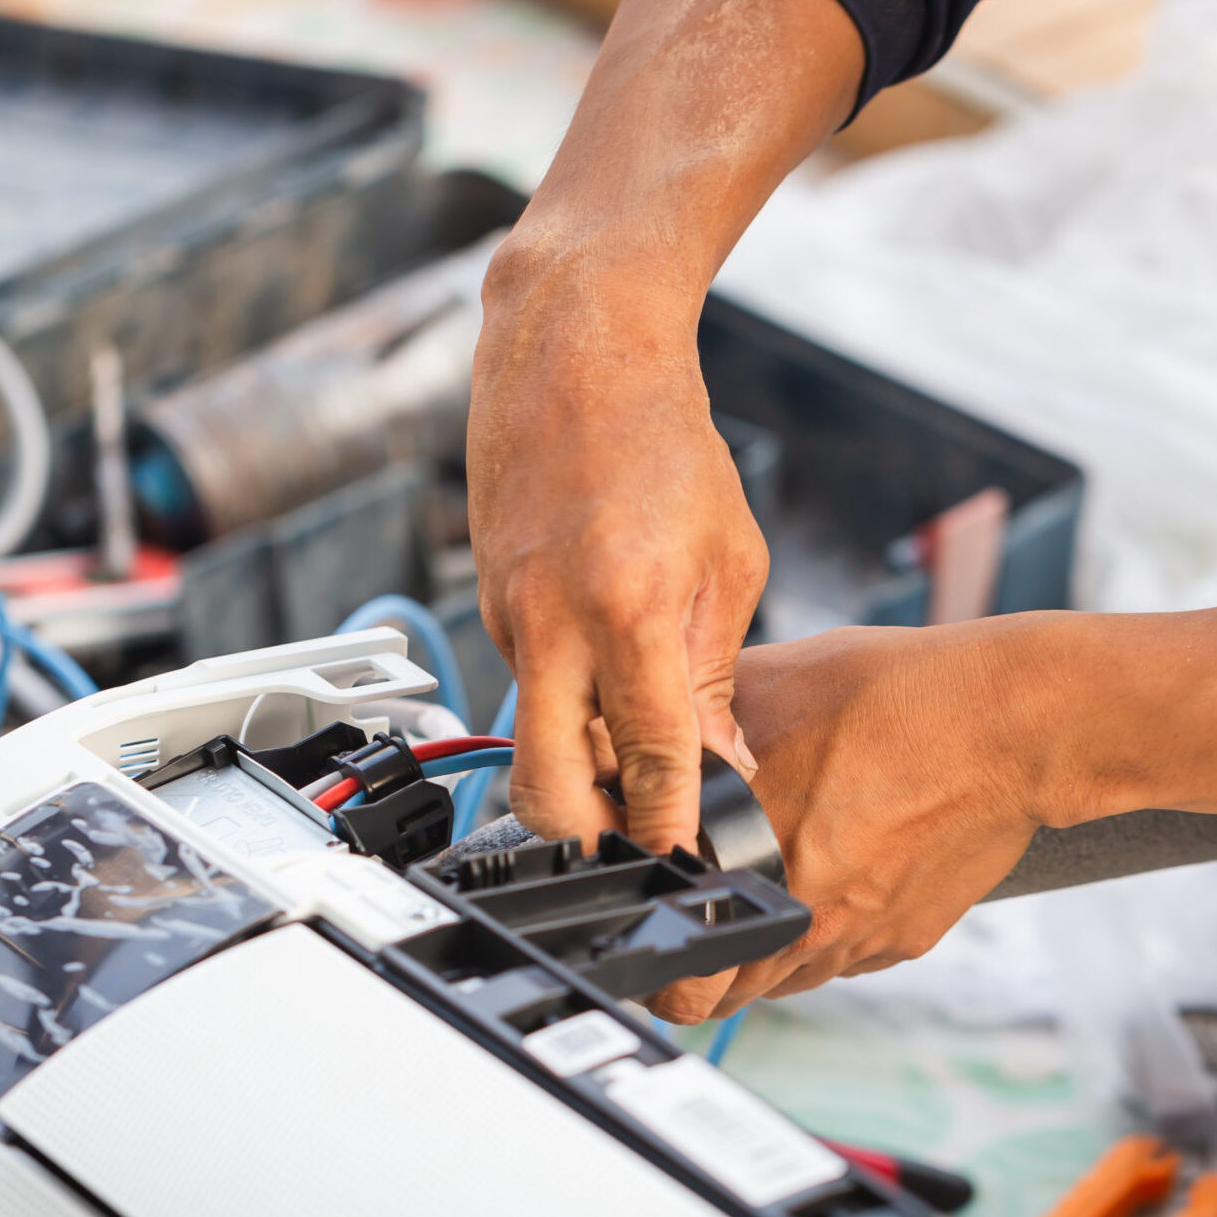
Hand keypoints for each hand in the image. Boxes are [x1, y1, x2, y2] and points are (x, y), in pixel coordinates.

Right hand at [470, 259, 766, 854]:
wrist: (572, 348)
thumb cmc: (661, 438)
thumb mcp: (729, 559)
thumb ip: (715, 671)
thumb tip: (718, 763)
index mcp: (626, 609)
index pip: (648, 757)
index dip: (670, 827)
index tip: (690, 867)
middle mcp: (549, 623)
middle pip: (543, 788)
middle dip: (585, 840)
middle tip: (636, 850)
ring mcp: (505, 616)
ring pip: (533, 736)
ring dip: (579, 766)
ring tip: (639, 764)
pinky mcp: (487, 605)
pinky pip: (527, 684)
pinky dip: (566, 703)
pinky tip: (608, 680)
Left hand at [648, 625, 1045, 1022]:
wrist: (1007, 724)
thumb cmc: (892, 698)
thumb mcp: (765, 688)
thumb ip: (694, 727)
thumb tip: (641, 734)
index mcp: (750, 867)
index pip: (679, 964)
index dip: (657, 954)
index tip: (655, 933)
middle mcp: (802, 921)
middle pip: (725, 994)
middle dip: (701, 971)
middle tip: (696, 926)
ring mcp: (857, 939)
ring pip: (785, 981)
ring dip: (763, 955)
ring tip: (766, 892)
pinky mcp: (904, 939)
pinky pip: (845, 957)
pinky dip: (827, 933)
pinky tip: (833, 875)